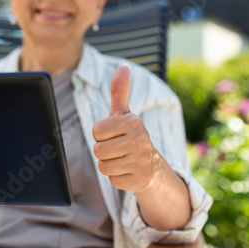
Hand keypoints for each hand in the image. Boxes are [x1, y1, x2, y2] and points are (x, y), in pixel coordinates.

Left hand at [92, 66, 158, 192]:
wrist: (151, 164)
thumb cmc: (130, 135)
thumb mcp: (124, 114)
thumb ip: (120, 91)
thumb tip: (123, 67)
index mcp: (134, 122)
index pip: (97, 131)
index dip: (101, 135)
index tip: (114, 135)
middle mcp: (141, 140)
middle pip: (98, 150)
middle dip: (104, 151)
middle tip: (118, 149)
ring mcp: (142, 161)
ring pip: (104, 166)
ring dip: (109, 164)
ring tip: (123, 159)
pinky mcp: (140, 180)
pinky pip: (113, 180)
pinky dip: (117, 177)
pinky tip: (128, 171)